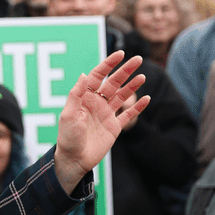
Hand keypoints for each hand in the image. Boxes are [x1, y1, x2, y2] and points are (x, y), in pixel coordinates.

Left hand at [53, 52, 149, 192]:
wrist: (74, 159)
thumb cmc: (67, 137)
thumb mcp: (68, 114)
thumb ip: (76, 94)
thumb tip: (83, 74)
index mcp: (84, 98)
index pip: (97, 76)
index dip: (108, 64)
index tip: (120, 54)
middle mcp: (96, 103)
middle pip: (113, 83)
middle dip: (125, 71)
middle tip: (138, 59)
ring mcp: (106, 114)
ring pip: (122, 96)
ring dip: (132, 86)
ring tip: (142, 76)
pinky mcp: (114, 127)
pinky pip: (128, 115)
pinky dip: (138, 107)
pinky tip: (146, 98)